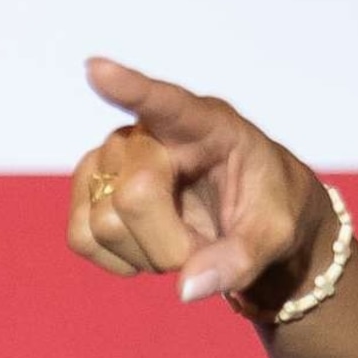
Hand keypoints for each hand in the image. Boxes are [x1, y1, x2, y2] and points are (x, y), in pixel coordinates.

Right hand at [69, 57, 328, 307]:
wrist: (252, 224)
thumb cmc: (270, 211)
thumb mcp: (277, 236)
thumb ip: (242, 259)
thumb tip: (186, 288)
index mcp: (207, 124)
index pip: (164, 102)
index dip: (129, 88)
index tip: (97, 70)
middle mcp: (149, 133)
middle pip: (134, 197)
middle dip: (172, 243)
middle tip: (205, 243)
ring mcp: (111, 159)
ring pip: (103, 224)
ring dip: (148, 254)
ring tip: (180, 240)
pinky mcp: (89, 190)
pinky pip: (81, 238)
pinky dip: (117, 261)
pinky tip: (147, 249)